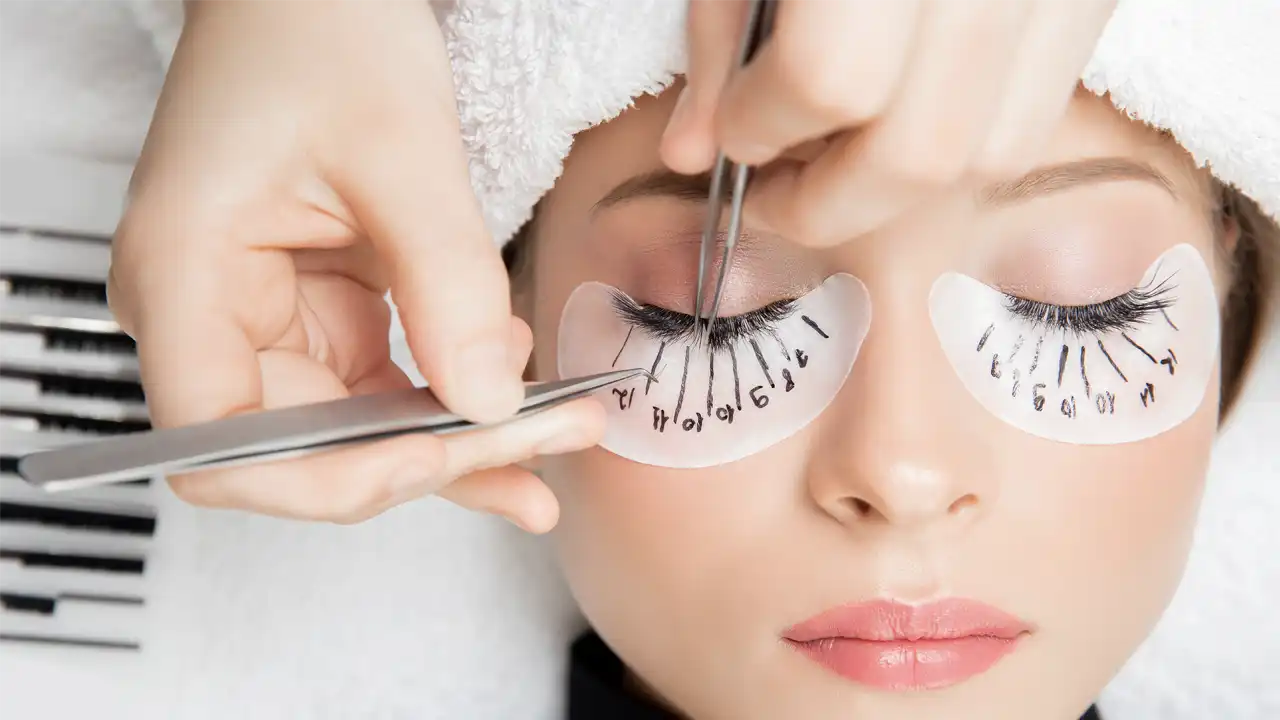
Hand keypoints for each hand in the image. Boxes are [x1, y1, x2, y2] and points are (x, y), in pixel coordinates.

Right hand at [109, 0, 590, 527]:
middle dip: (430, 461)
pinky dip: (453, 397)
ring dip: (459, 442)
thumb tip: (492, 407)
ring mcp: (263, 321)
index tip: (437, 454)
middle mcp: (207, 317)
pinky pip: (382, 389)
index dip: (328, 477)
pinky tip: (521, 392)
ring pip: (356, 432)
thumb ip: (448, 284)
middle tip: (546, 453)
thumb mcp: (401, 151)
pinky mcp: (316, 315)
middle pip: (305, 450)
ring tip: (561, 433)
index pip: (222, 449)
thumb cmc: (321, 32)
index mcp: (182, 278)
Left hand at [662, 0, 1117, 244]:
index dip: (764, 126)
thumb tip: (695, 152)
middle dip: (829, 202)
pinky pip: (1036, 107)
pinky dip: (960, 141)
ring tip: (837, 157)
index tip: (735, 130)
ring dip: (898, 187)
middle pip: (925, 150)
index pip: (830, 79)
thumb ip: (720, 30)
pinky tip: (903, 115)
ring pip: (992, 150)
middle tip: (777, 190)